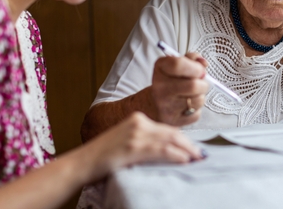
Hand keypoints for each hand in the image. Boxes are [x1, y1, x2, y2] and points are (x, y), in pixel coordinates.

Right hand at [82, 112, 204, 181]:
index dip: (183, 139)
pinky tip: (184, 160)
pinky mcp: (133, 147)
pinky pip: (161, 150)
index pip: (167, 128)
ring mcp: (135, 135)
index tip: (193, 148)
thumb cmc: (103, 157)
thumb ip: (144, 142)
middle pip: (171, 132)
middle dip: (188, 144)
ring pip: (170, 140)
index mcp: (137, 119)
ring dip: (186, 150)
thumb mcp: (126, 141)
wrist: (81, 163)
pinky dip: (176, 155)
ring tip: (196, 159)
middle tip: (200, 154)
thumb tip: (167, 150)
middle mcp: (138, 123)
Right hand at [143, 52, 209, 125]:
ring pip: (198, 100)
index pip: (178, 64)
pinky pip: (196, 114)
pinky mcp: (173, 121)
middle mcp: (160, 87)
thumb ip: (192, 59)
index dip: (195, 67)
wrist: (153, 105)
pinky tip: (187, 106)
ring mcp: (165, 106)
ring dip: (201, 96)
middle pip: (193, 85)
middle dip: (203, 84)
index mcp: (160, 68)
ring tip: (193, 95)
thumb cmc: (170, 81)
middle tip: (200, 83)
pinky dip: (196, 110)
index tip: (199, 70)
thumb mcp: (176, 64)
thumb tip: (204, 63)